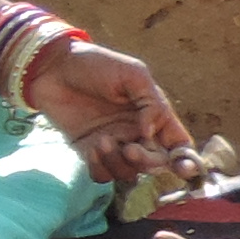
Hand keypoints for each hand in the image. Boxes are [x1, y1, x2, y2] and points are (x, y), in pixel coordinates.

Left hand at [25, 37, 197, 189]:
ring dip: (119, 163)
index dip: (186, 161)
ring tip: (102, 140)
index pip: (179, 145)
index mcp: (155, 115)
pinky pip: (102, 175)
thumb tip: (150, 132)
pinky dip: (100, 168)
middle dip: (146, 161)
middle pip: (155, 164)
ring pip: (128, 173)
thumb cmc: (96, 64)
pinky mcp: (88, 151)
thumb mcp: (133, 74)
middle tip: (129, 147)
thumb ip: (150, 102)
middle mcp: (137, 134)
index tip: (183, 168)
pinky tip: (91, 148)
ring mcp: (113, 144)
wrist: (53, 66)